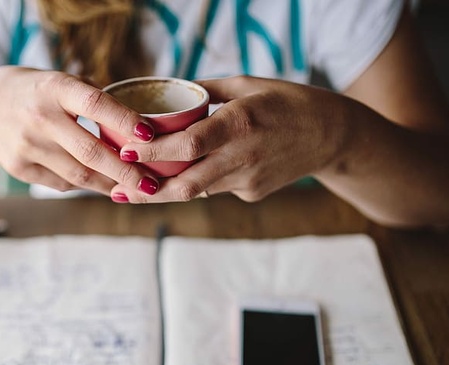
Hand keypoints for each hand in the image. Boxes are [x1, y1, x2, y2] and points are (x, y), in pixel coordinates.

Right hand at [0, 67, 160, 195]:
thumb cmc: (36, 93)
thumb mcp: (61, 81)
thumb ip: (96, 99)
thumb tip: (141, 127)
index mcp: (55, 88)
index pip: (97, 105)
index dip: (126, 121)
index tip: (151, 136)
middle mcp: (40, 117)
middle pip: (92, 152)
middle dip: (126, 172)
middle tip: (152, 185)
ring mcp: (28, 146)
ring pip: (79, 176)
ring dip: (111, 185)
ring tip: (134, 190)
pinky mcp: (20, 168)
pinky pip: (63, 184)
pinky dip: (85, 186)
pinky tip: (101, 184)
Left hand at [108, 76, 345, 202]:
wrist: (330, 135)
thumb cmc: (286, 102)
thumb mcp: (246, 84)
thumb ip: (206, 91)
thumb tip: (168, 93)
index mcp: (241, 122)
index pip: (189, 144)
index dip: (155, 152)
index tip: (127, 151)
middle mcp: (244, 156)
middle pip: (187, 184)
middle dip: (148, 190)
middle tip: (118, 188)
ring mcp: (249, 180)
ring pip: (197, 191)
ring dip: (165, 191)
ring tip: (135, 189)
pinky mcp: (252, 194)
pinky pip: (216, 188)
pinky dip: (199, 181)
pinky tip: (188, 174)